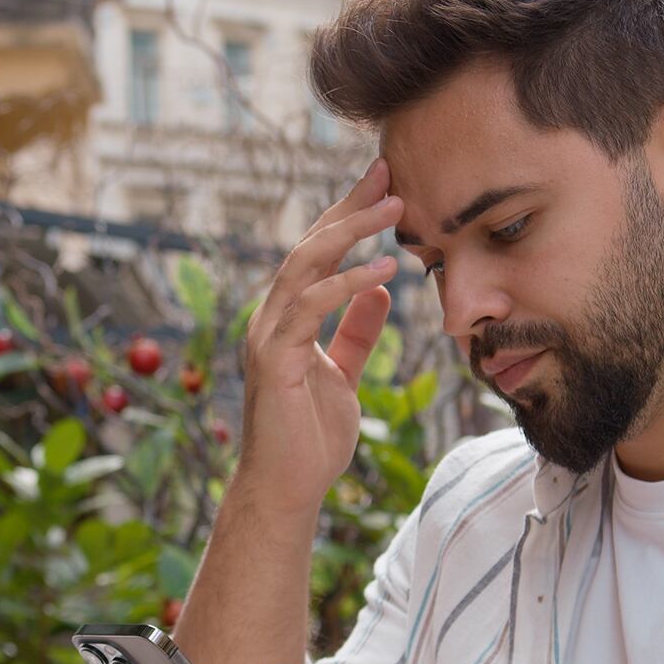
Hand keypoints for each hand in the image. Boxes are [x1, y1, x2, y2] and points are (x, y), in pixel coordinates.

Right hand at [237, 159, 403, 514]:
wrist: (286, 488)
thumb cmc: (310, 439)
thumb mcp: (345, 376)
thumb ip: (357, 333)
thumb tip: (379, 290)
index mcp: (287, 318)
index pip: (318, 253)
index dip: (349, 216)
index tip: (386, 185)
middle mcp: (271, 317)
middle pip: (309, 245)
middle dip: (350, 207)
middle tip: (390, 174)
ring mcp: (268, 335)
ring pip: (305, 265)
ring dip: (351, 232)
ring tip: (395, 208)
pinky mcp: (274, 357)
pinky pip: (310, 307)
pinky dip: (346, 284)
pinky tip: (383, 270)